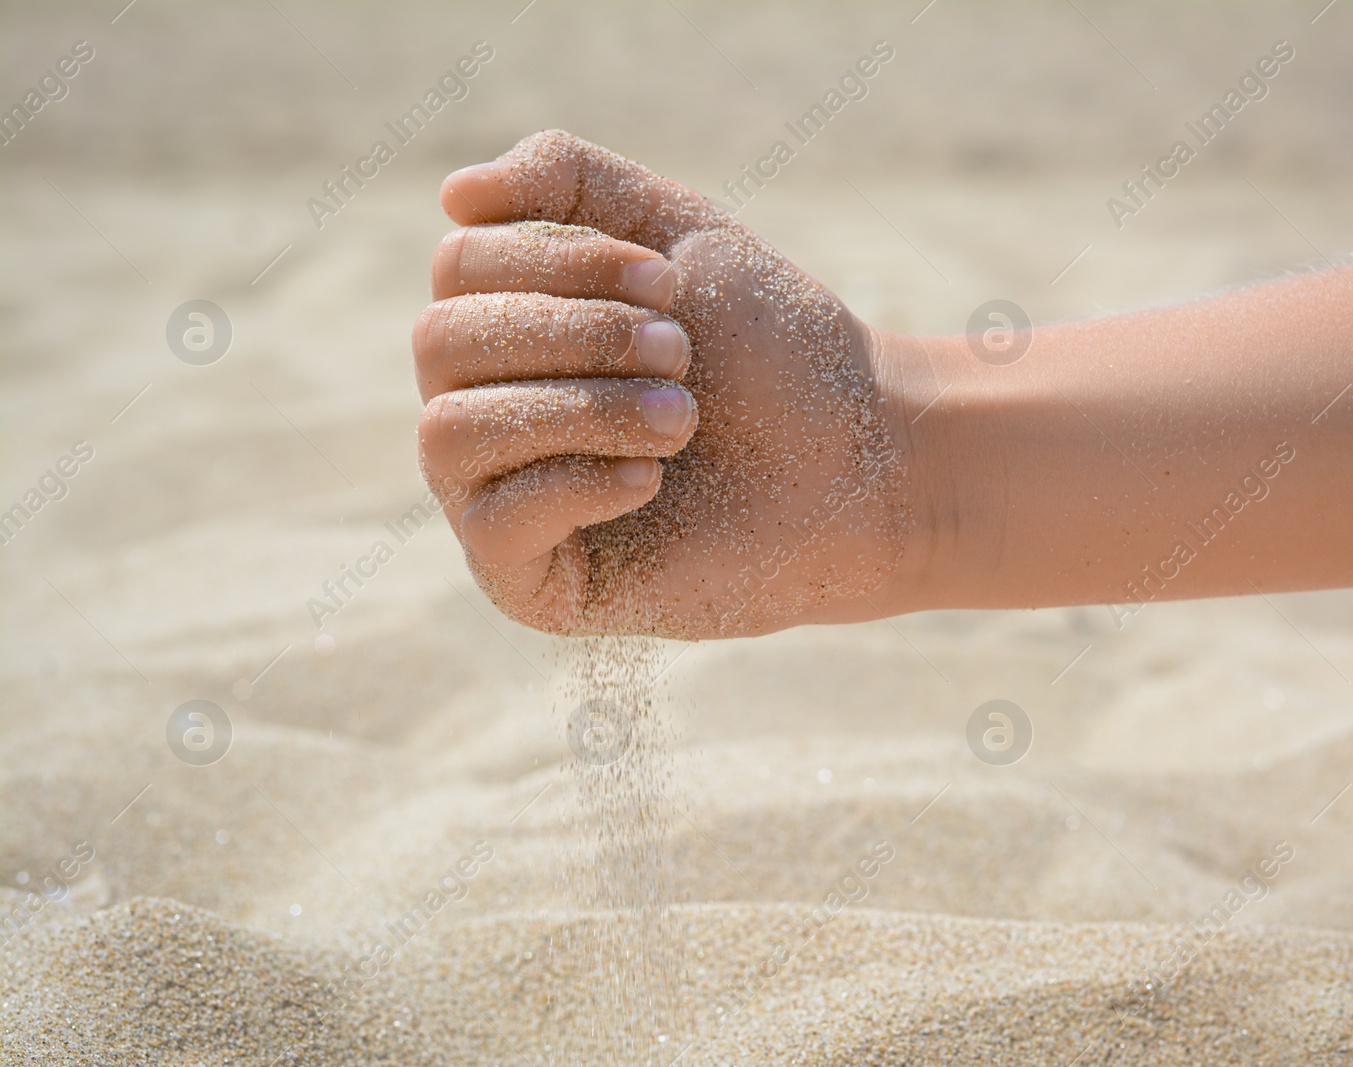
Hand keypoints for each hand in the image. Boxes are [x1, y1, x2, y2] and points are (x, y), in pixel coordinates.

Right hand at [413, 131, 910, 637]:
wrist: (857, 461)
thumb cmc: (771, 352)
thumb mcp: (671, 232)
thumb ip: (564, 180)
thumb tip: (452, 195)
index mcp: (510, 325)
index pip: (459, 265)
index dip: (562, 261)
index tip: (670, 284)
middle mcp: (483, 407)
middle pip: (440, 342)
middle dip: (576, 334)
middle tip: (683, 352)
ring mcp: (496, 498)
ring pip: (449, 431)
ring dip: (580, 408)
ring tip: (684, 416)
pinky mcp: (528, 581)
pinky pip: (491, 521)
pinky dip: (575, 484)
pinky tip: (653, 479)